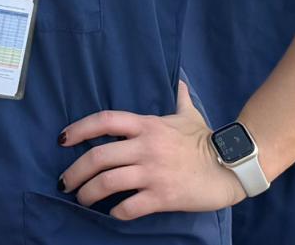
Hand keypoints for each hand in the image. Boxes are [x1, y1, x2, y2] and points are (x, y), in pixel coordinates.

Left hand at [59, 81, 244, 218]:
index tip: (62, 140)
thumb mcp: (189, 114)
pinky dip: (116, 212)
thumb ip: (179, 98)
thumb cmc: (206, 140)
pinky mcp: (163, 196)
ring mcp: (153, 172)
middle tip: (66, 182)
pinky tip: (112, 214)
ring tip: (82, 199)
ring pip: (108, 183)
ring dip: (88, 193)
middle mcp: (145, 147)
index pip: (103, 121)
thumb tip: (180, 81)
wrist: (232, 167)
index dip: (78, 129)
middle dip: (75, 171)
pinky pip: (130, 206)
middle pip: (97, 157)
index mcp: (146, 125)